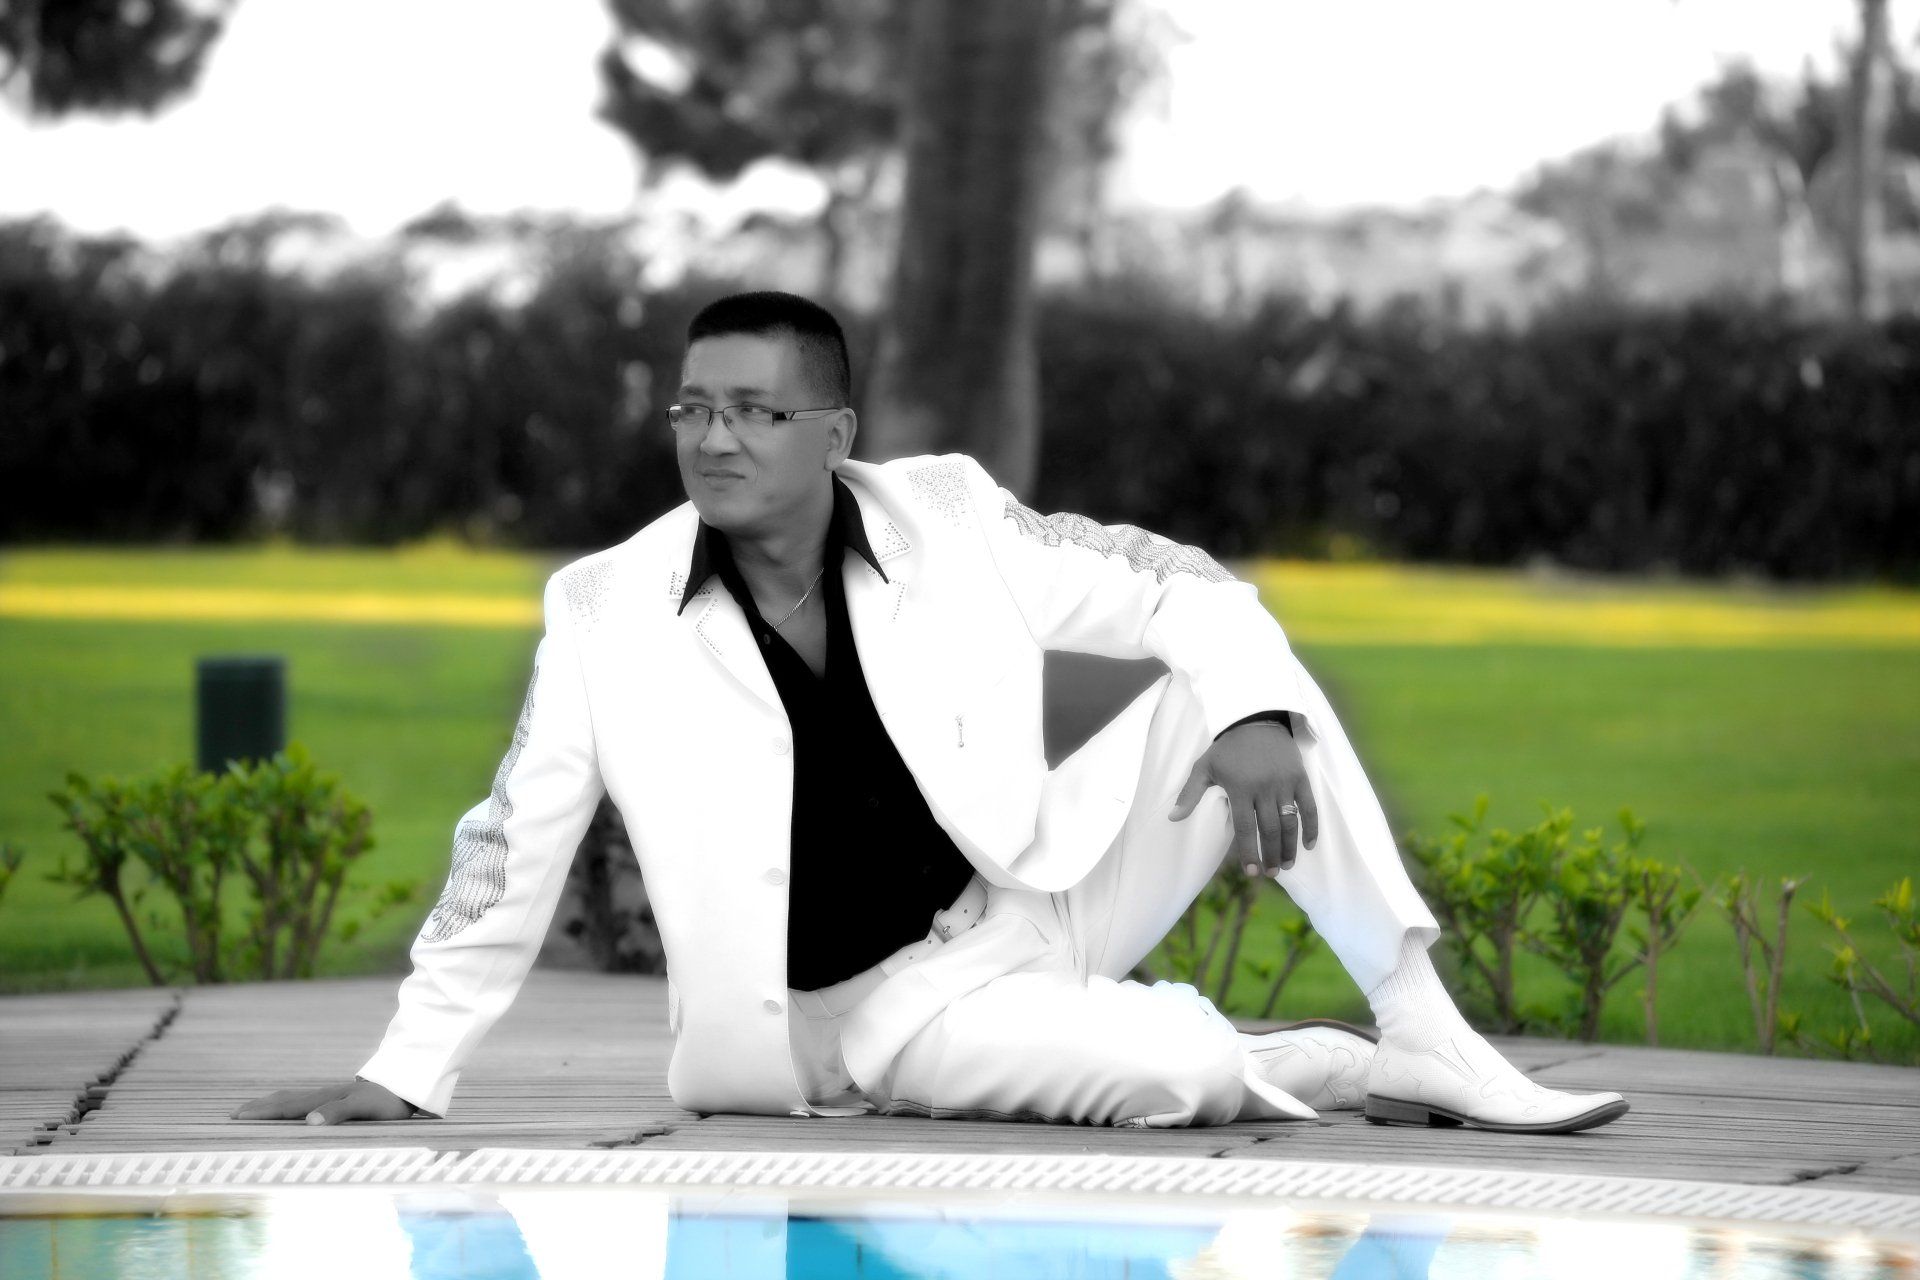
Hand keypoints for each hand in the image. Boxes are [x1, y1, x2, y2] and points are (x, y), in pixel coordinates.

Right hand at [230, 1077, 423, 1124]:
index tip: (237, 1116)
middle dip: (259, 1108)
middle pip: (284, 1101)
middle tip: (234, 1114)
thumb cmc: (387, 1100)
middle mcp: (323, 1096)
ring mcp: (330, 1096)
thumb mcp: (364, 1107)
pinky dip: (289, 1105)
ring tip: (256, 1109)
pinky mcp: (340, 1099)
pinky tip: (294, 1110)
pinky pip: (306, 1102)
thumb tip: (309, 1122)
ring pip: (294, 1099)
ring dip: (272, 1105)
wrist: (407, 1083)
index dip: (261, 1113)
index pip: (285, 1108)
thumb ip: (338, 1112)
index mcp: (323, 1100)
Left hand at [1168, 721, 1318, 875]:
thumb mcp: (1204, 767)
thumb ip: (1190, 794)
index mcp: (1239, 787)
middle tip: (1271, 873)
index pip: (1245, 827)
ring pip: (1290, 822)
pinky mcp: (1300, 777)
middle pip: (1270, 829)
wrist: (1256, 720)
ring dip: (1289, 847)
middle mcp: (1263, 787)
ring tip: (1286, 865)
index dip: (1249, 852)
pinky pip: (1309, 806)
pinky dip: (1311, 827)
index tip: (1251, 872)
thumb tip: (1173, 818)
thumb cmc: (1227, 749)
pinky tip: (1308, 845)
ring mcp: (1284, 782)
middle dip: (1271, 855)